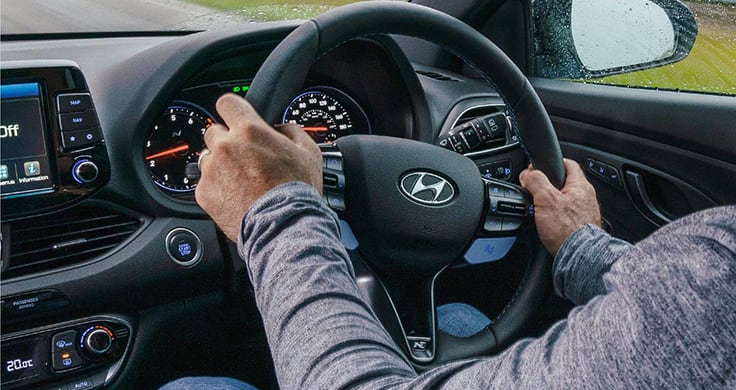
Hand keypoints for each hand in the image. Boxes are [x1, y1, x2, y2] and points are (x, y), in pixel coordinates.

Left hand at [195, 93, 322, 241]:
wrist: (284, 226)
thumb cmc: (297, 192)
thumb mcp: (309, 152)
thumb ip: (291, 131)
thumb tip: (282, 127)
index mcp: (250, 131)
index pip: (227, 103)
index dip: (233, 110)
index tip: (236, 117)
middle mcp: (226, 146)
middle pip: (214, 131)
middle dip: (227, 141)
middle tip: (245, 158)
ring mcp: (212, 170)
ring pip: (208, 158)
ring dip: (221, 165)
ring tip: (242, 182)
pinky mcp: (204, 193)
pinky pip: (205, 183)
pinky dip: (217, 188)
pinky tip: (236, 197)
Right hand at [519, 158, 600, 256]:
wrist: (580, 257)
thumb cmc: (567, 229)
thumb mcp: (545, 199)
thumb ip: (535, 182)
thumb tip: (527, 174)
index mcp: (580, 186)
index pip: (568, 164)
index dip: (553, 162)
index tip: (540, 167)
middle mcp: (587, 198)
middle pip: (565, 184)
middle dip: (549, 187)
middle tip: (535, 191)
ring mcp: (586, 214)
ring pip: (566, 202)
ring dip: (553, 204)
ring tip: (539, 210)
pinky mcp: (582, 228)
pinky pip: (567, 218)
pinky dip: (557, 219)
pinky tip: (549, 225)